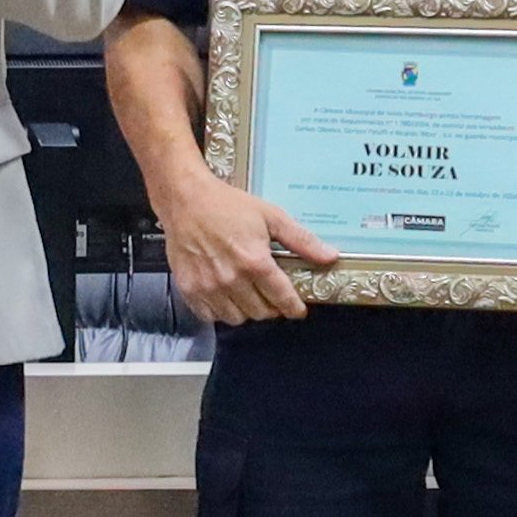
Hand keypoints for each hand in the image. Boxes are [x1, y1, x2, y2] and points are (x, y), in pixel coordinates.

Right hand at [153, 173, 335, 325]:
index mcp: (255, 261)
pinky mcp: (189, 289)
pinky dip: (221, 310)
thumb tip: (330, 256)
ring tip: (248, 293)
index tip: (297, 309)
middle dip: (271, 307)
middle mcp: (232, 279)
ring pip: (237, 318)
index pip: (282, 299)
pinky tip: (226, 295)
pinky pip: (211, 315)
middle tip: (270, 294)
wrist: (185, 198)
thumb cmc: (227, 204)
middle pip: (261, 312)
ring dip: (247, 310)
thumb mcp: (271, 216)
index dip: (294, 308)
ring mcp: (208, 287)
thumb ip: (301, 240)